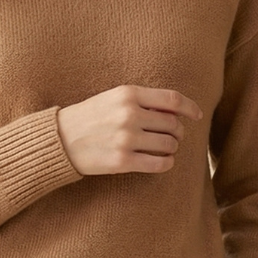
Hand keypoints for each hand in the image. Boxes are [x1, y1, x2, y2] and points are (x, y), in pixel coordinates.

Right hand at [56, 85, 202, 175]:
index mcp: (128, 94)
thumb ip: (143, 101)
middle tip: (172, 137)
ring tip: (164, 149)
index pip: (172, 99)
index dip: (190, 107)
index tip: (197, 115)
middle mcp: (129, 115)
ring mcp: (126, 139)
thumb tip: (176, 111)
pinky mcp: (122, 161)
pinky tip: (163, 162)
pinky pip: (159, 163)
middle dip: (178, 133)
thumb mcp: (113, 98)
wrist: (60, 140)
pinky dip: (166, 163)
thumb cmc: (89, 117)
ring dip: (172, 148)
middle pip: (173, 124)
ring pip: (169, 145)